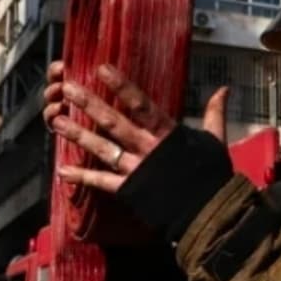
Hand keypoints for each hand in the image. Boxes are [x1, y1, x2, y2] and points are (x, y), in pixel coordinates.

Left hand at [43, 60, 227, 193]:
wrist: (210, 212)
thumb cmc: (213, 174)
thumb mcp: (215, 140)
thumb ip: (214, 113)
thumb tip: (224, 89)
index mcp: (168, 133)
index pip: (141, 104)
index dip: (121, 86)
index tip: (102, 68)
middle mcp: (148, 148)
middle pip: (114, 122)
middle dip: (89, 104)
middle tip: (67, 88)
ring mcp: (137, 170)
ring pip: (102, 148)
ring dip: (78, 134)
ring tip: (55, 121)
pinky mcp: (130, 190)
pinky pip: (103, 182)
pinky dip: (82, 177)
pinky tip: (62, 170)